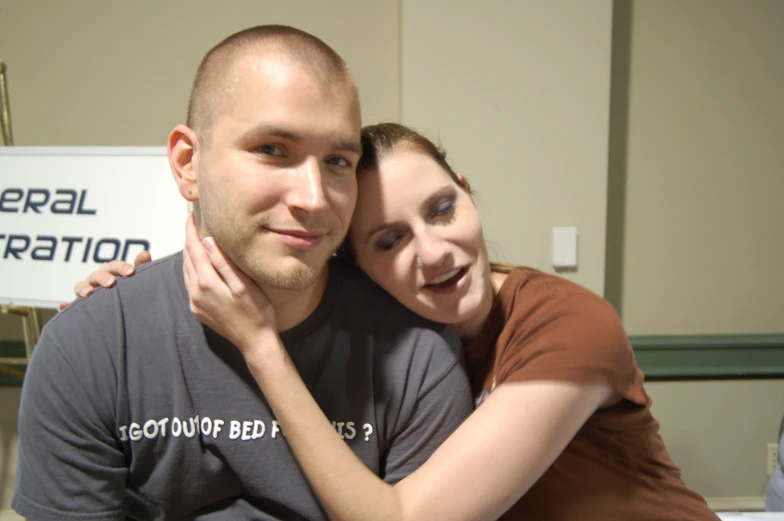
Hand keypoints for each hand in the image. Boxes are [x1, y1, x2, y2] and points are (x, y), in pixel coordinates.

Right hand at [60, 250, 152, 310]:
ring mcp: (85, 293)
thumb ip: (141, 266)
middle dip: (103, 277)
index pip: (113, 266)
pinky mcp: (77, 307)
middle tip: (111, 283)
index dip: (121, 267)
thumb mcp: (135, 280)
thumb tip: (145, 253)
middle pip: (96, 275)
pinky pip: (68, 307)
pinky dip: (65, 306)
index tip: (131, 272)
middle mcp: (95, 281)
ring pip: (80, 287)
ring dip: (82, 288)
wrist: (121, 313)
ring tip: (88, 293)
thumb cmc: (128, 291)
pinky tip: (62, 306)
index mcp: (110, 273)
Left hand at [182, 213, 276, 351]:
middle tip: (193, 223)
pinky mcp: (198, 311)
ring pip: (186, 271)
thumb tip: (207, 241)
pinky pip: (189, 284)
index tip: (190, 215)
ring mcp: (195, 303)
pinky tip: (199, 265)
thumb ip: (223, 263)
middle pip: (187, 259)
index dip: (191, 231)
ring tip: (195, 240)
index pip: (193, 249)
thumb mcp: (243, 285)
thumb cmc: (257, 311)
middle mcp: (195, 293)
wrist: (255, 341)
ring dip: (189, 254)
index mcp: (207, 283)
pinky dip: (192, 270)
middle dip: (189, 240)